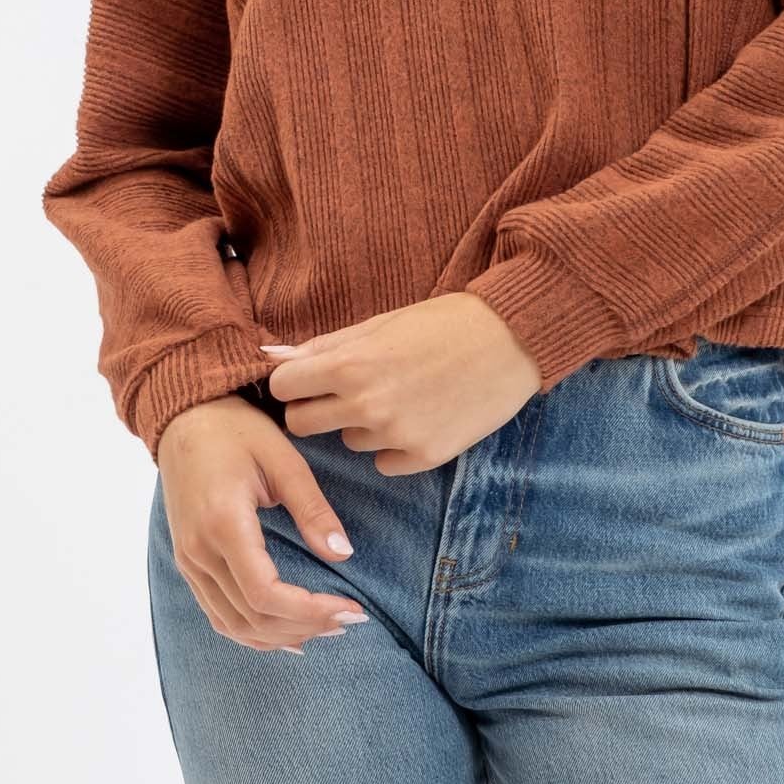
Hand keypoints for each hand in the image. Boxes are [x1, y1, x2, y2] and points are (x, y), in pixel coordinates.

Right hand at [156, 394, 371, 652]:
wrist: (186, 418)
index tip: (350, 608)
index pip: (265, 594)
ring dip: (281, 636)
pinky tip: (286, 634)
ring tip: (327, 629)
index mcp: (223, 524)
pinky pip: (218, 614)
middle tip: (350, 620)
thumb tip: (343, 554)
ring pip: (232, 625)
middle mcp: (199, 551)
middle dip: (304, 627)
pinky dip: (253, 632)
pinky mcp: (188, 562)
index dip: (310, 612)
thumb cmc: (237, 430)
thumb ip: (313, 509)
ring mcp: (189, 560)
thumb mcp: (284, 460)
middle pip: (251, 617)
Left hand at [261, 292, 542, 474]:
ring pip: (348, 441)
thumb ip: (324, 346)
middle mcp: (366, 404)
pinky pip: (384, 461)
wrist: (512, 339)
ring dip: (362, 424)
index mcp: (350, 364)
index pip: (283, 387)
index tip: (310, 378)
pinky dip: (395, 444)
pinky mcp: (424, 457)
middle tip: (348, 390)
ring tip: (401, 394)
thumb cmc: (444, 322)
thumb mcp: (381, 324)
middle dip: (315, 408)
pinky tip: (422, 415)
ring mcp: (395, 435)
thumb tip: (270, 354)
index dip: (293, 382)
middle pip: (302, 424)